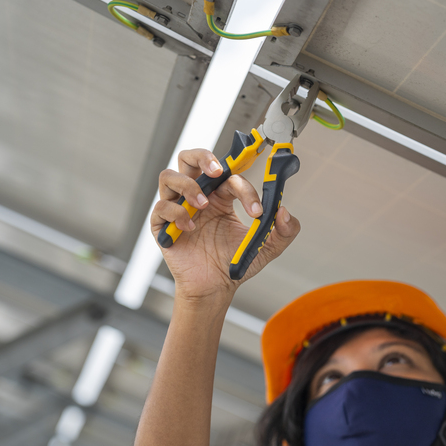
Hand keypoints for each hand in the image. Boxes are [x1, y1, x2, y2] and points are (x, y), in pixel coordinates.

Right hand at [150, 148, 300, 300]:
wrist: (216, 288)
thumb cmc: (236, 264)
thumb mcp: (267, 247)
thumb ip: (285, 231)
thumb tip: (284, 211)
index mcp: (222, 197)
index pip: (229, 176)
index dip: (245, 187)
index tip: (256, 210)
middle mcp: (198, 197)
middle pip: (190, 159)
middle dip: (202, 156)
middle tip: (217, 171)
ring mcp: (178, 209)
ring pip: (169, 176)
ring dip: (188, 186)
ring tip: (203, 205)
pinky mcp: (163, 226)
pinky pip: (160, 207)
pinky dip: (175, 212)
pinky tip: (191, 228)